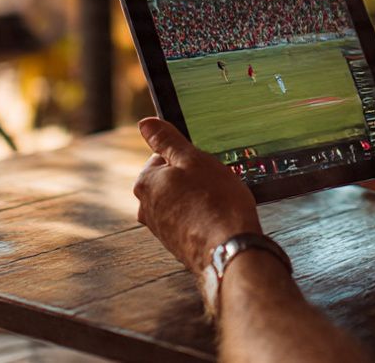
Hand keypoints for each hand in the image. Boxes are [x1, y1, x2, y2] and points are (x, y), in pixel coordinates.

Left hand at [134, 118, 261, 273]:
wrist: (229, 251)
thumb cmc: (214, 202)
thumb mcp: (192, 159)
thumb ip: (166, 140)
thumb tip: (145, 124)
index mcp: (145, 183)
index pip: (163, 156)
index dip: (189, 157)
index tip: (204, 165)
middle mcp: (146, 208)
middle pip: (172, 180)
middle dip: (193, 179)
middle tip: (215, 184)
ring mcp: (161, 229)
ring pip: (182, 201)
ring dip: (199, 199)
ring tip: (219, 204)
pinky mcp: (177, 244)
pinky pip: (190, 221)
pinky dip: (203, 218)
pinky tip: (218, 220)